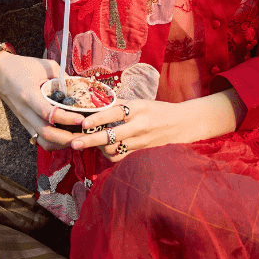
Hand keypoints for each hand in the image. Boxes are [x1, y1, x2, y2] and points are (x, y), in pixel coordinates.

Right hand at [0, 53, 85, 150]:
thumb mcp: (44, 65)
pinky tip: (65, 137)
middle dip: (67, 138)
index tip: (81, 119)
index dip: (66, 119)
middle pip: (46, 133)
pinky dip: (53, 141)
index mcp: (29, 94)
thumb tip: (79, 89)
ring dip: (60, 143)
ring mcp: (24, 119)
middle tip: (84, 135)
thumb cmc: (21, 67)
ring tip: (76, 139)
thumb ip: (62, 77)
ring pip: (42, 141)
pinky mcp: (24, 123)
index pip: (48, 113)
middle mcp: (25, 111)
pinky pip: (39, 138)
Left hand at [71, 89, 243, 161]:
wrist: (183, 123)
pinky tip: (104, 150)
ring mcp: (142, 141)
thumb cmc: (157, 110)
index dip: (97, 119)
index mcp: (138, 108)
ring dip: (100, 148)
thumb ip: (119, 103)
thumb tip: (94, 102)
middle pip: (111, 136)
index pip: (114, 113)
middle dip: (90, 140)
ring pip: (115, 149)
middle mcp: (140, 125)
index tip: (82, 124)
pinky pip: (122, 157)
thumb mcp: (140, 102)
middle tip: (75, 143)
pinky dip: (110, 155)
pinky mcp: (143, 152)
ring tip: (90, 144)